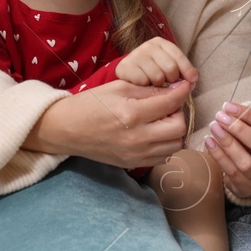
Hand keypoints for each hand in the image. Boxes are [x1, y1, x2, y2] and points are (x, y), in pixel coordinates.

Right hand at [32, 77, 193, 170]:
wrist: (66, 129)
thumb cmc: (90, 104)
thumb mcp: (119, 87)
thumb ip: (149, 90)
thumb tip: (174, 89)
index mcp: (132, 114)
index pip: (171, 104)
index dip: (182, 92)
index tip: (184, 86)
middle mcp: (137, 138)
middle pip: (179, 128)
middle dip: (178, 113)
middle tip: (168, 105)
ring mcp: (135, 154)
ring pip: (175, 145)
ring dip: (175, 131)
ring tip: (162, 120)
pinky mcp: (132, 164)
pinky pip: (163, 157)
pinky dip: (166, 144)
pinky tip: (155, 133)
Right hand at [114, 37, 198, 87]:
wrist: (129, 74)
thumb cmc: (154, 70)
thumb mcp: (169, 67)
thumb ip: (183, 71)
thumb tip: (193, 79)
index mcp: (161, 43)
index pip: (179, 56)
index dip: (188, 70)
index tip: (193, 81)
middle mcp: (148, 46)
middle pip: (171, 68)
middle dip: (172, 80)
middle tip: (167, 82)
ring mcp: (136, 55)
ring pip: (158, 77)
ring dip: (158, 85)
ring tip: (154, 83)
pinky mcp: (125, 67)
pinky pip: (144, 82)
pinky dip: (145, 87)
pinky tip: (143, 84)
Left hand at [203, 102, 250, 197]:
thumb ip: (249, 122)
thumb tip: (228, 111)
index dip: (248, 115)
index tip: (228, 107)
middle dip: (238, 129)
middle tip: (220, 117)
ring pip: (246, 162)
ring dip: (227, 143)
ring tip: (214, 127)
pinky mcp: (248, 187)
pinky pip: (231, 171)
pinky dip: (218, 155)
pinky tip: (209, 142)